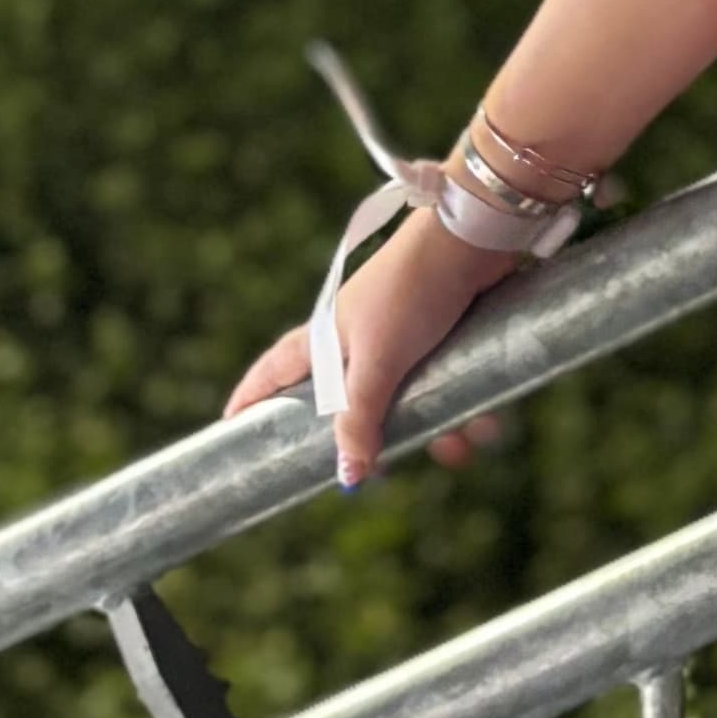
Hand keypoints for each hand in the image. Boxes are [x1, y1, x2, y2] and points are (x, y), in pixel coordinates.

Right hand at [222, 207, 513, 488]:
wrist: (473, 240)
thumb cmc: (411, 291)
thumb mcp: (376, 361)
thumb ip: (359, 419)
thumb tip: (347, 477)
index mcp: (324, 340)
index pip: (273, 373)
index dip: (252, 399)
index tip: (231, 426)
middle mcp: (357, 340)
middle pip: (351, 405)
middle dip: (378, 440)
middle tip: (391, 469)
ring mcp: (400, 339)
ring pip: (406, 402)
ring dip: (436, 428)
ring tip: (461, 447)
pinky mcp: (442, 337)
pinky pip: (445, 388)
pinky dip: (463, 409)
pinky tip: (486, 427)